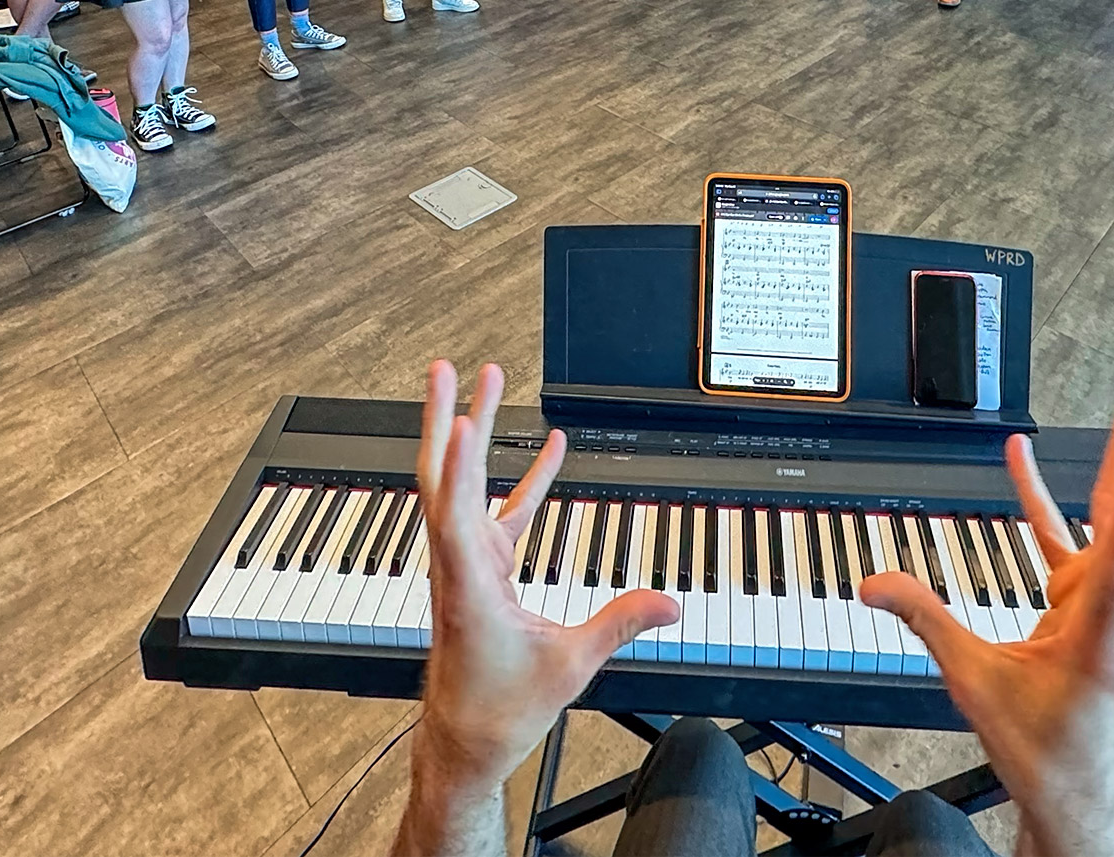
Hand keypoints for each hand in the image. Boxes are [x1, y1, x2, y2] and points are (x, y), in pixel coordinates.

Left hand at [412, 361, 676, 800]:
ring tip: (486, 381)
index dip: (460, 464)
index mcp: (467, 585)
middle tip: (446, 368)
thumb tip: (670, 602)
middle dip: (444, 417)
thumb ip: (620, 625)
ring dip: (471, 431)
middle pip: (442, 476)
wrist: (464, 744)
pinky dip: (521, 476)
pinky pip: (499, 510)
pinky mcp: (481, 569)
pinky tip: (549, 444)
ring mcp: (466, 562)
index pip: (456, 511)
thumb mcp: (569, 667)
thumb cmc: (497, 711)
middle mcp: (457, 564)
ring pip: (461, 484)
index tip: (463, 416)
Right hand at [862, 397, 1113, 856]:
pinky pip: (1074, 541)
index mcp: (1099, 644)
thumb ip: (926, 623)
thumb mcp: (976, 686)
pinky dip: (1051, 500)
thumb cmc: (1044, 750)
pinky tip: (1023, 460)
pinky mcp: (1091, 605)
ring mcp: (1111, 606)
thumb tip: (876, 582)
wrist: (1074, 791)